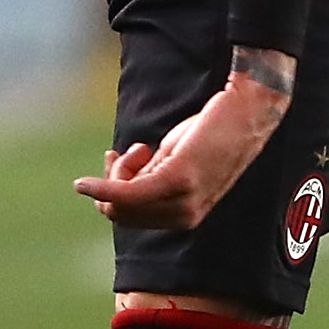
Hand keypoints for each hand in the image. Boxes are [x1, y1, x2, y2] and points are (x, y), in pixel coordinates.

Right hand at [72, 51, 292, 228]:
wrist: (245, 110)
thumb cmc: (212, 131)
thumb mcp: (176, 160)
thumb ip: (152, 177)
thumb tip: (114, 181)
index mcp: (186, 216)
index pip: (132, 219)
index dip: (114, 194)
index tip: (119, 160)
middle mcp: (185, 216)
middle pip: (121, 212)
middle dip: (113, 182)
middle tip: (133, 151)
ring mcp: (182, 200)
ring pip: (120, 202)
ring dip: (117, 172)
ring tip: (143, 147)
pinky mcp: (177, 179)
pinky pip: (127, 193)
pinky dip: (102, 189)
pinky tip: (83, 183)